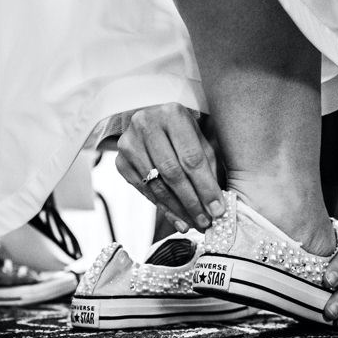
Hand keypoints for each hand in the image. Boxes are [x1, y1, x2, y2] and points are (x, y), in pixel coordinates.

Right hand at [114, 103, 224, 231]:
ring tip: (193, 223)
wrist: (155, 123)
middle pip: (172, 173)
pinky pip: (144, 190)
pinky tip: (177, 218)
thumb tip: (215, 207)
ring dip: (177, 209)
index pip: (192, 158)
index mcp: (173, 114)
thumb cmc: (184, 134)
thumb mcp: (202, 141)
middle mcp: (147, 124)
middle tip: (205, 222)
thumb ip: (210, 168)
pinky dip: (162, 207)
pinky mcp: (120, 161)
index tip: (217, 210)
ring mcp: (129, 143)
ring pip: (157, 185)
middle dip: (191, 202)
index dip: (205, 187)